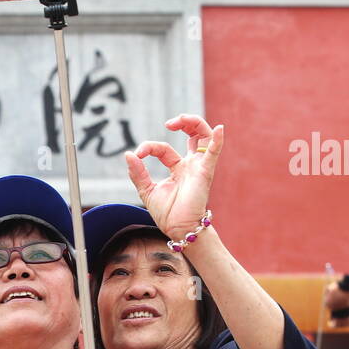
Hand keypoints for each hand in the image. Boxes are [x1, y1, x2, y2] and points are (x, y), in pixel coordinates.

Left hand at [125, 115, 222, 240]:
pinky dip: (217, 141)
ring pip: (205, 137)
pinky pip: (214, 154)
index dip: (149, 147)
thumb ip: (137, 173)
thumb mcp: (146, 190)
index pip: (164, 149)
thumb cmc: (166, 213)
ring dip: (195, 123)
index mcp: (178, 168)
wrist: (178, 229)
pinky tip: (220, 129)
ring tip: (180, 120)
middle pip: (194, 135)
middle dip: (183, 123)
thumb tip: (128, 154)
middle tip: (169, 123)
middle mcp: (191, 164)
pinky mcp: (205, 173)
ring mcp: (199, 167)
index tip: (138, 154)